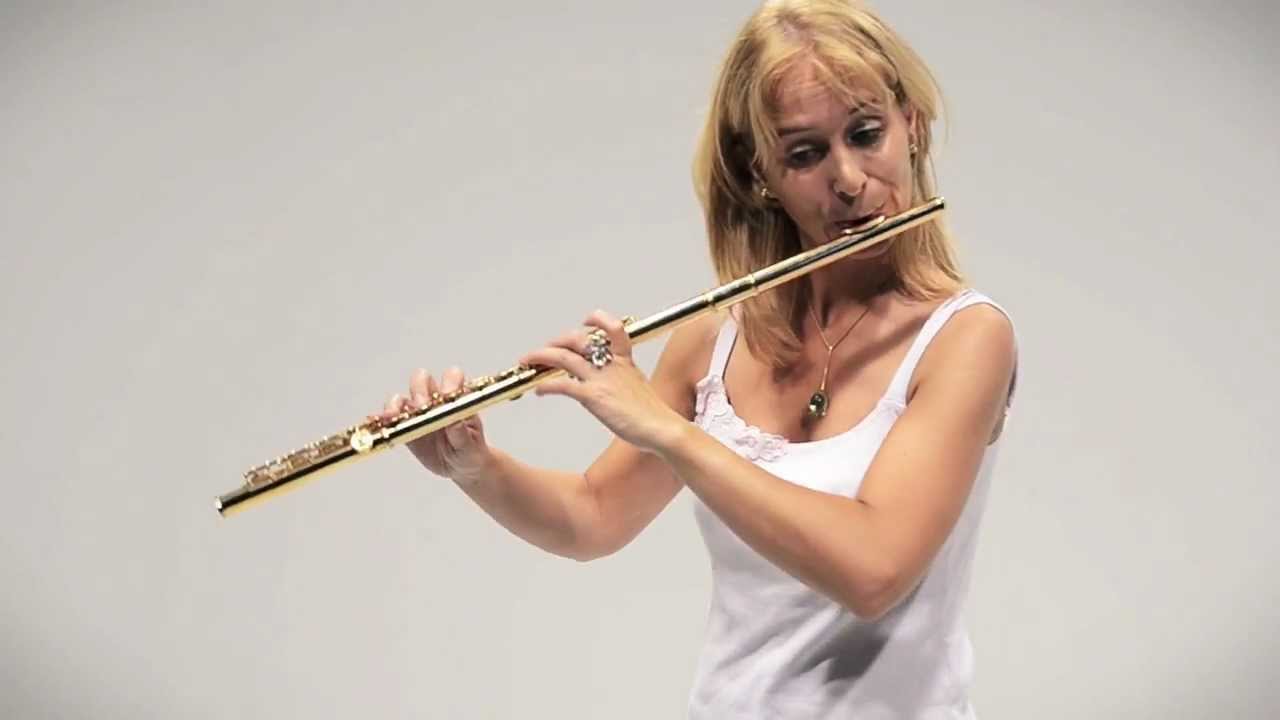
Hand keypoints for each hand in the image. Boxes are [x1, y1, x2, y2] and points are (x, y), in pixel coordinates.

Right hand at [373, 367, 492, 483]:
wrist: (461, 467)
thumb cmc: (471, 451)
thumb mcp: (470, 445)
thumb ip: (461, 433)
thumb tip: (454, 420)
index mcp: (457, 398)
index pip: (452, 377)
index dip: (448, 382)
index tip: (446, 395)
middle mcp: (435, 399)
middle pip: (421, 380)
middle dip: (419, 390)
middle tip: (420, 407)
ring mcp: (418, 412)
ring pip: (402, 397)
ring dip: (395, 404)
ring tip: (392, 416)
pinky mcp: (405, 426)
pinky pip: (391, 419)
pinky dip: (382, 419)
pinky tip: (377, 422)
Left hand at [518, 310, 683, 453]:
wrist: (661, 428)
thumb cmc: (653, 416)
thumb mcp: (639, 390)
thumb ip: (623, 385)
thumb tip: (612, 392)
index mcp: (625, 362)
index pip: (613, 328)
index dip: (598, 319)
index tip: (586, 319)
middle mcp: (611, 365)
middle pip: (578, 340)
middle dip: (556, 341)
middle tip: (544, 349)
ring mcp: (601, 379)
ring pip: (564, 358)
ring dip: (541, 356)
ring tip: (528, 360)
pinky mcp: (594, 396)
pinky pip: (563, 385)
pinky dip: (546, 386)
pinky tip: (539, 391)